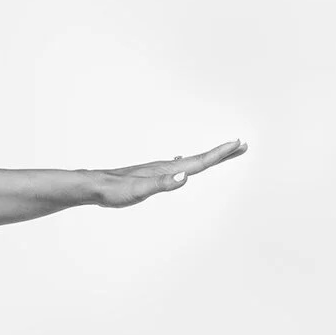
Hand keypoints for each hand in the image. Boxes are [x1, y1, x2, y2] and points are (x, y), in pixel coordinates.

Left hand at [91, 138, 246, 207]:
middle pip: (199, 159)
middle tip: (242, 145)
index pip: (199, 161)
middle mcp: (165, 167)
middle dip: (221, 153)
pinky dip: (187, 166)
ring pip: (188, 162)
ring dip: (207, 158)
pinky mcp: (150, 176)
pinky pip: (176, 168)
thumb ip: (162, 184)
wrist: (94, 185)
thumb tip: (184, 176)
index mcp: (167, 170)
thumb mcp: (139, 191)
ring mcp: (158, 170)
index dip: (220, 154)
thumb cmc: (115, 190)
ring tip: (221, 154)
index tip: (238, 144)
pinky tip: (183, 169)